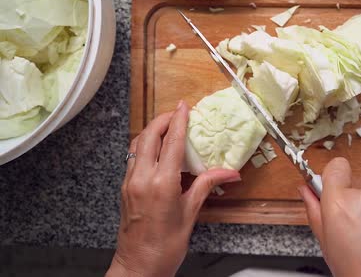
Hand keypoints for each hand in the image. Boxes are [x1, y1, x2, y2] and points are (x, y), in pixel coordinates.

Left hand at [106, 101, 240, 276]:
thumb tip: (230, 173)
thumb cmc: (165, 246)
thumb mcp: (190, 214)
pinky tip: (157, 150)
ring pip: (137, 145)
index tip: (184, 106)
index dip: (178, 120)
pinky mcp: (125, 189)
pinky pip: (133, 158)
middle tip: (177, 113)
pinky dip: (145, 146)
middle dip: (162, 120)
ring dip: (152, 131)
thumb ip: (206, 186)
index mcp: (161, 183)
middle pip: (148, 136)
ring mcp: (130, 182)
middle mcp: (142, 178)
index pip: (171, 142)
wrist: (138, 267)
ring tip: (167, 127)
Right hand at [298, 157, 360, 276]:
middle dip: (347, 207)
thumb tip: (306, 192)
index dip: (330, 177)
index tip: (326, 189)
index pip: (336, 166)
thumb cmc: (359, 275)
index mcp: (340, 204)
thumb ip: (315, 212)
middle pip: (351, 190)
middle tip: (345, 232)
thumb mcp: (326, 246)